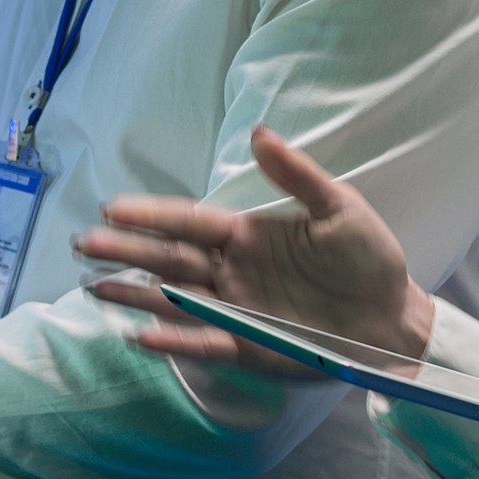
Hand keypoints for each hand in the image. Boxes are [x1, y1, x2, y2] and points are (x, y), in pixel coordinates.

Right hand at [77, 126, 430, 383]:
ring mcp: (236, 310)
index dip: (151, 215)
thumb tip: (258, 132)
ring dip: (134, 294)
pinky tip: (140, 335)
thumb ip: (296, 176)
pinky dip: (173, 339)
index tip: (112, 208)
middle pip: (169, 258)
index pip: (188, 221)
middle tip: (83, 243)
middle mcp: (232, 271)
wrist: (395, 319)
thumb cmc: (370, 259)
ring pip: (173, 299)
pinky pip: (203, 341)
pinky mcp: (248, 346)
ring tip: (93, 288)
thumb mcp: (339, 209)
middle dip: (126, 250)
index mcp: (247, 234)